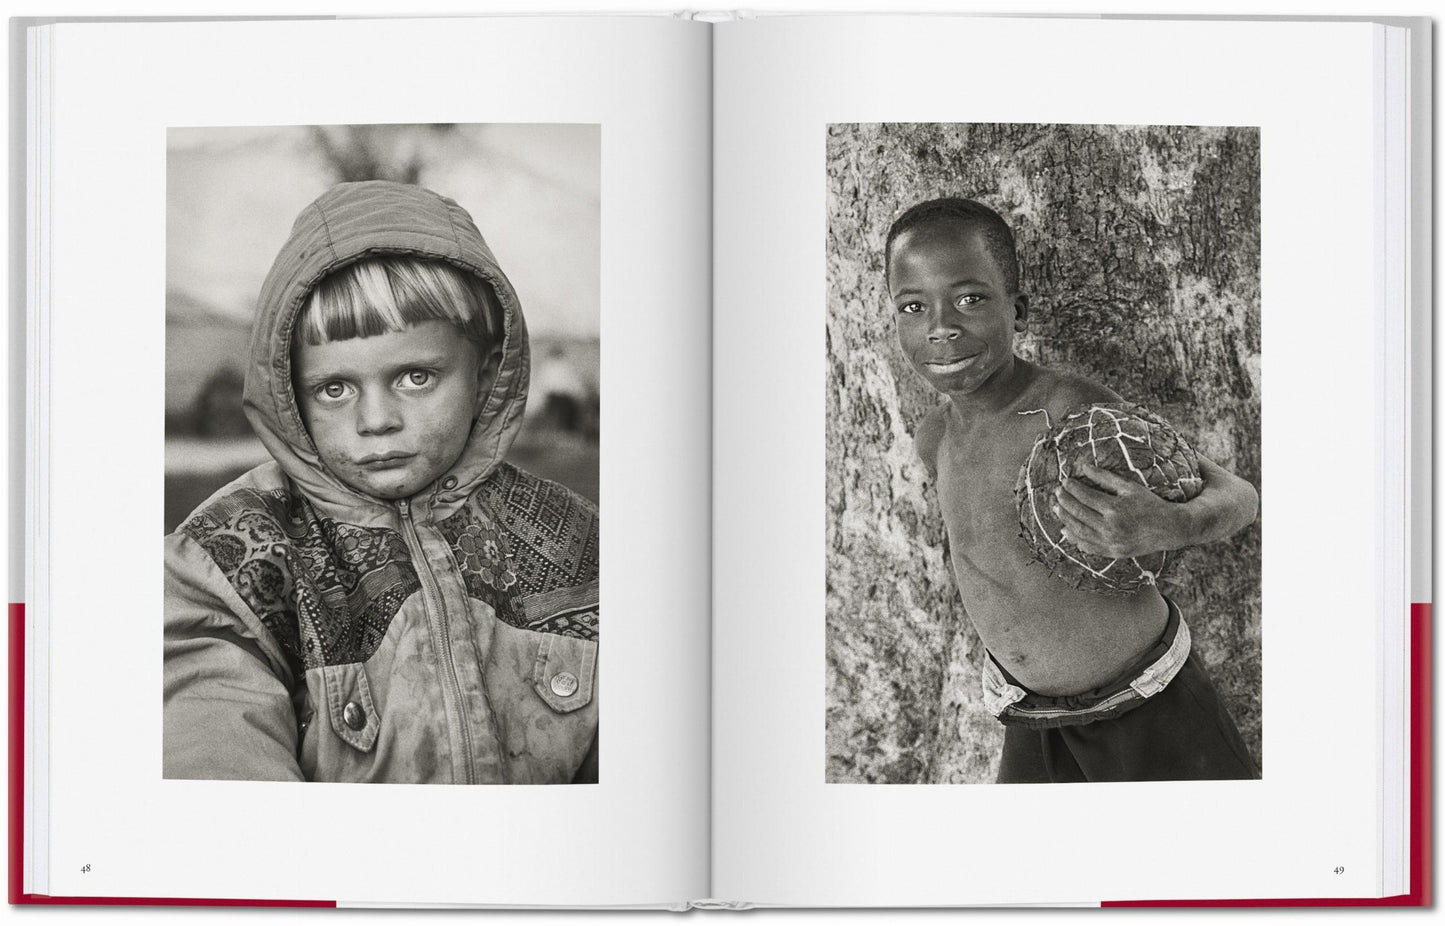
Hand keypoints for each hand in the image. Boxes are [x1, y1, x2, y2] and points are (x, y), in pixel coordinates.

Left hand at [1052, 462, 1190, 557]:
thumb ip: (1105, 477)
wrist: (1169, 529)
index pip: (1085, 496)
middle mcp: (1110, 527)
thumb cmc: (1150, 504)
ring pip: (1079, 531)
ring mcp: (1110, 542)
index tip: (1064, 482)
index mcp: (1114, 509)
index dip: (1072, 488)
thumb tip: (1083, 466)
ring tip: (1057, 509)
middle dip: (1064, 502)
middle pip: (1078, 513)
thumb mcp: (1129, 487)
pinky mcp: (1112, 553)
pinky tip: (1066, 531)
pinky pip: (1088, 547)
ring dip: (1065, 519)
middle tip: (1056, 493)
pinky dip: (1075, 539)